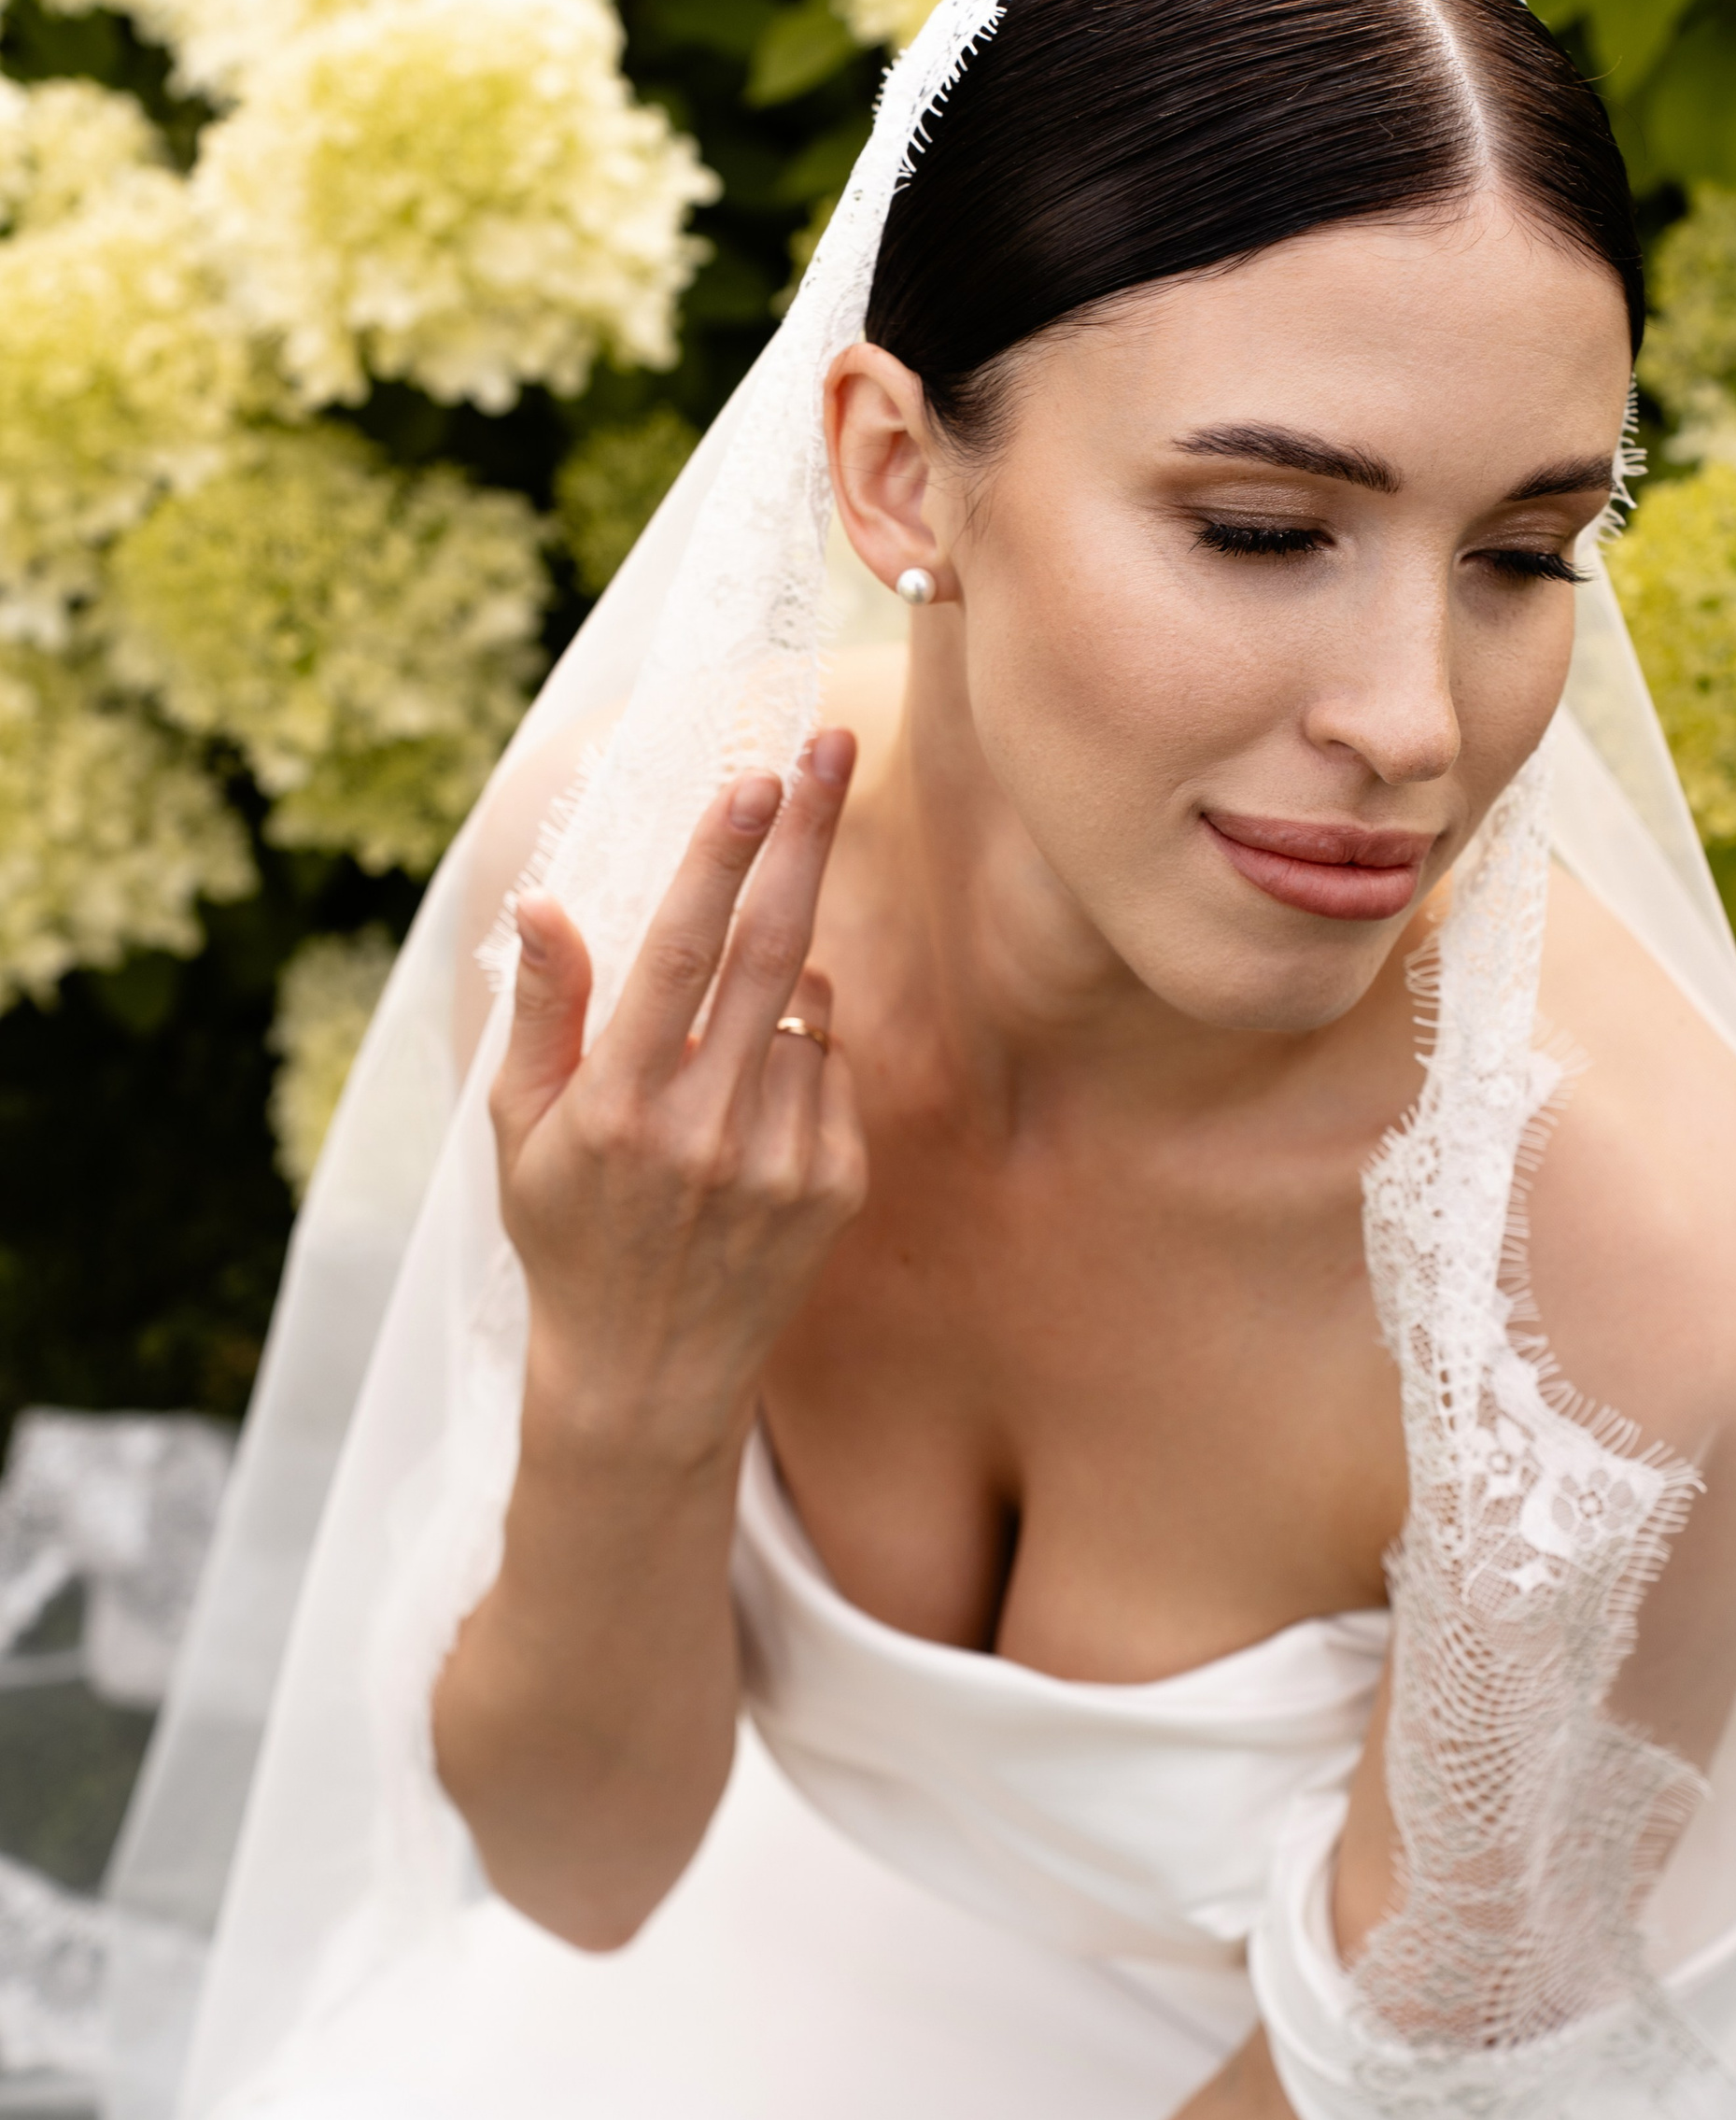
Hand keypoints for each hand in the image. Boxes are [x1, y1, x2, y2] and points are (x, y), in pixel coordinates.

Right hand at [489, 730, 867, 1471]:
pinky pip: (831, 1064)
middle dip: (804, 834)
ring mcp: (782, 1158)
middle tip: (829, 746)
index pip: (679, 954)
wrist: (648, 1373)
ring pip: (809, 1002)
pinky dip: (800, 1045)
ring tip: (728, 1016)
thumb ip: (540, 1012)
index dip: (720, 857)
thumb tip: (543, 901)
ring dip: (784, 967)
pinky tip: (751, 1095)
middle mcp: (707, 1129)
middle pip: (774, 948)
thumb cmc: (567, 1233)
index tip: (753, 776)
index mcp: (617, 1107)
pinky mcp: (835, 1182)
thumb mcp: (516, 1131)